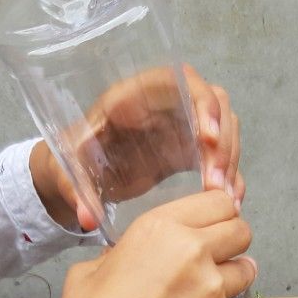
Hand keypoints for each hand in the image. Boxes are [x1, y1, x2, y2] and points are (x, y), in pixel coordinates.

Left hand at [30, 65, 243, 229]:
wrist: (79, 172)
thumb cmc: (72, 161)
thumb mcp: (68, 172)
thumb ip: (76, 191)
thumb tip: (86, 217)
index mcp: (133, 95)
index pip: (180, 80)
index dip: (201, 103)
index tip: (208, 139)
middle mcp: (163, 103)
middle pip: (213, 103)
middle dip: (222, 140)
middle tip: (216, 181)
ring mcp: (180, 125)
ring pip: (224, 127)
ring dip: (230, 160)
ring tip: (224, 197)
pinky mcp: (188, 148)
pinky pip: (220, 153)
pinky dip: (230, 174)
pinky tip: (230, 198)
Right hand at [36, 191, 256, 297]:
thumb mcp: (90, 271)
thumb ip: (121, 253)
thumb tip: (131, 256)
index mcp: (158, 229)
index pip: (217, 200)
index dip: (219, 211)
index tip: (213, 223)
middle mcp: (191, 252)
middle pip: (240, 229)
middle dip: (233, 239)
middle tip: (218, 253)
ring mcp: (210, 289)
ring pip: (247, 268)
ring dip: (236, 275)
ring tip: (216, 286)